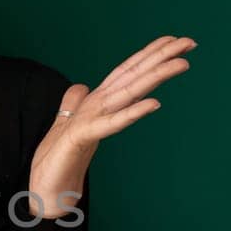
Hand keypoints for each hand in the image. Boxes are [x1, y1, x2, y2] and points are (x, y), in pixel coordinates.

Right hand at [28, 34, 196, 217]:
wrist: (41, 189)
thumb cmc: (58, 162)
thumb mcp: (69, 128)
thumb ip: (74, 105)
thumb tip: (82, 88)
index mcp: (95, 103)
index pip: (127, 72)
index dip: (150, 55)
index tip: (176, 42)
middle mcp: (94, 105)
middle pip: (132, 74)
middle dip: (161, 56)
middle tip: (189, 42)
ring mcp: (88, 119)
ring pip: (127, 92)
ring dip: (155, 76)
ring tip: (181, 63)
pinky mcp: (81, 138)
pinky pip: (111, 124)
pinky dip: (131, 113)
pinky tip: (154, 104)